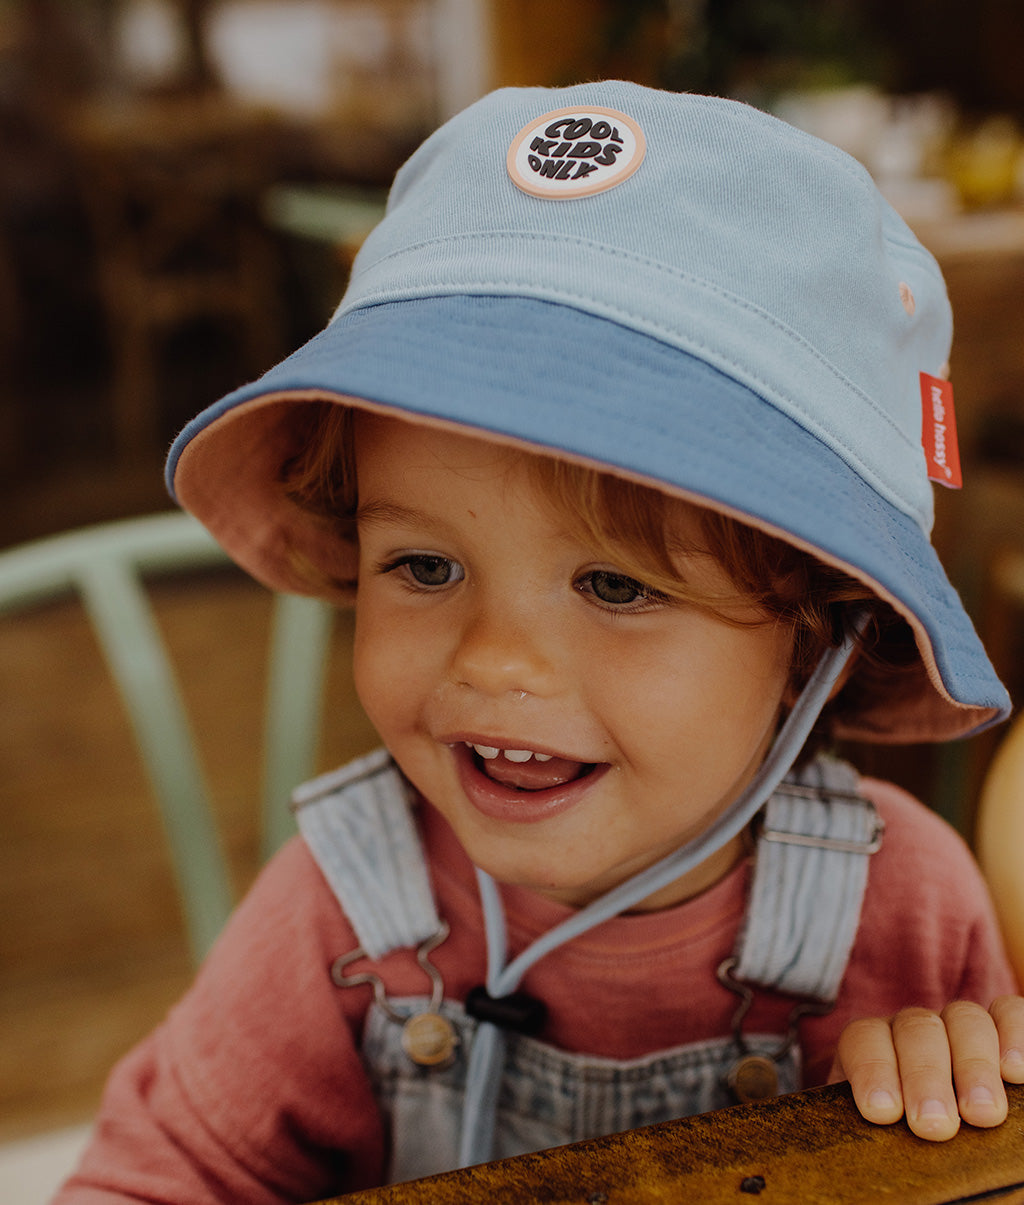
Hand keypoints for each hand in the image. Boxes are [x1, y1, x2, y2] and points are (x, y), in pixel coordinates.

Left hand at [830, 996, 1023, 1139]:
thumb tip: (879, 1142)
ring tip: (983, 1112)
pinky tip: (1016, 1072)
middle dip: (925, 1075)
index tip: (882, 1111)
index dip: (872, 1068)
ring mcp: (959, 1024)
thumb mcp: (886, 1133)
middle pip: (916, 1029)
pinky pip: (1008, 1012)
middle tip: (935, 1125)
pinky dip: (1014, 1033)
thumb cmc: (906, 1141)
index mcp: (878, 1047)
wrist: (940, 1130)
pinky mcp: (1001, 1028)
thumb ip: (882, 1127)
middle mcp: (916, 1029)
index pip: (865, 1038)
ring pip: (963, 1017)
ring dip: (973, 1063)